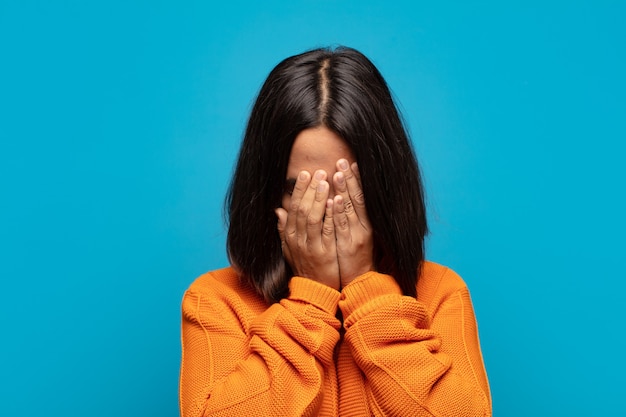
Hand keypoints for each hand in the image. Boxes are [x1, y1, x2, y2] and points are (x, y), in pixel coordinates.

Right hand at [276, 170, 339, 289]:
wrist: (314, 291)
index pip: (293, 207)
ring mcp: (310, 246)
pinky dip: (329, 215)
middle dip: (310, 189)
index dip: (299, 190)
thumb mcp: (289, 248)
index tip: (305, 174)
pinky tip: (335, 201)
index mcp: (290, 236)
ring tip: (326, 181)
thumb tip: (278, 210)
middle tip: (318, 171)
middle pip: (302, 209)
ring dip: (319, 197)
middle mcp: (298, 240)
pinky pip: (326, 231)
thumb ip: (284, 229)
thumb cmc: (305, 266)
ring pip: (312, 217)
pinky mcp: (324, 253)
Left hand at [331, 160, 373, 287]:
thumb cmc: (354, 256)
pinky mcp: (347, 245)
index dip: (357, 180)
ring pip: (350, 209)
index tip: (352, 163)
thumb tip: (340, 198)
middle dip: (350, 179)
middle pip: (357, 198)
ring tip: (338, 174)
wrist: (358, 280)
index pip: (361, 196)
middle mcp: (363, 226)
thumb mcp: (353, 234)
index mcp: (365, 222)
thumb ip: (347, 217)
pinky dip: (338, 213)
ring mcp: (355, 235)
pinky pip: (341, 227)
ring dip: (344, 190)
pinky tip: (335, 200)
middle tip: (343, 161)